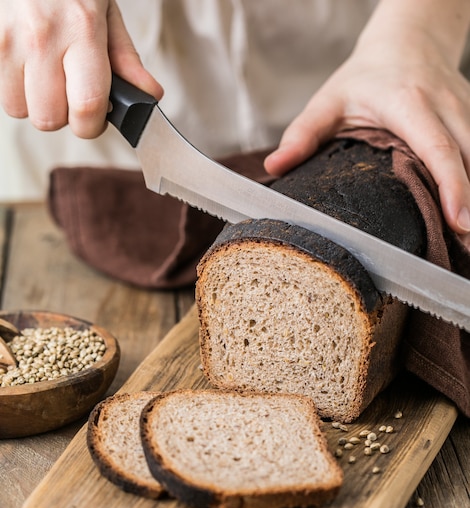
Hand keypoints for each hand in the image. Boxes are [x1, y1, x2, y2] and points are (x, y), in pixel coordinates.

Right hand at [0, 0, 162, 137]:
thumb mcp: (104, 12)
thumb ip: (125, 58)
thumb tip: (149, 95)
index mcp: (82, 31)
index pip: (87, 107)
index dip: (91, 125)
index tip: (94, 119)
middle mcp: (42, 37)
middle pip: (49, 118)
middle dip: (62, 116)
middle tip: (68, 93)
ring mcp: (8, 39)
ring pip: (19, 109)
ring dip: (34, 103)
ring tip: (44, 75)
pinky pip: (0, 91)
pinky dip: (13, 87)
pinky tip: (26, 66)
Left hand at [265, 1, 469, 249]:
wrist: (410, 38)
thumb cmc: (366, 75)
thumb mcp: (330, 100)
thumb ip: (303, 134)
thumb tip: (274, 168)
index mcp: (409, 106)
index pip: (437, 149)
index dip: (451, 186)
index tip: (457, 221)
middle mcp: (445, 108)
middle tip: (466, 245)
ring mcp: (467, 111)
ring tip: (469, 239)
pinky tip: (469, 212)